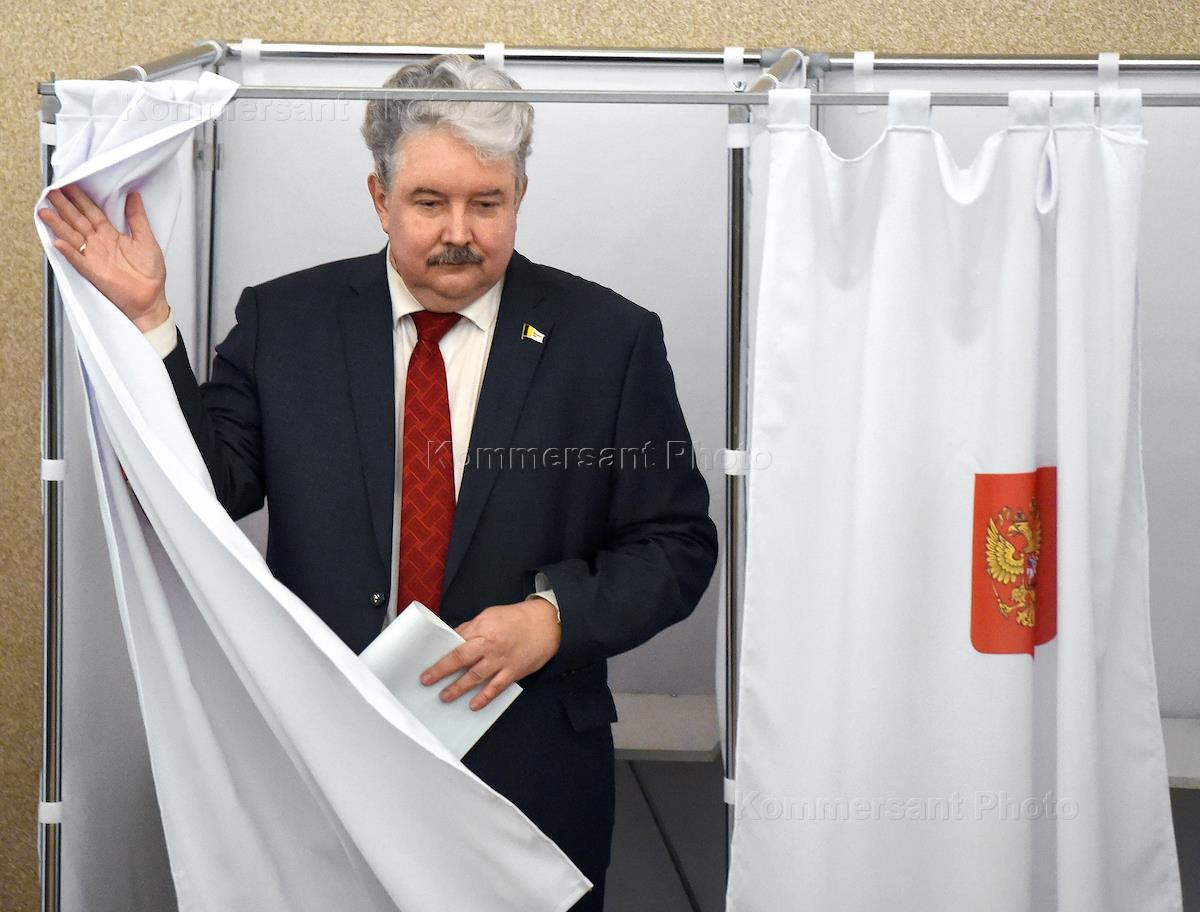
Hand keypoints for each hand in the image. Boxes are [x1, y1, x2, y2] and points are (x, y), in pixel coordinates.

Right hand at [37, 185, 169, 330]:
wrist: (150, 298)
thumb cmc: (150, 273)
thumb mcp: (146, 239)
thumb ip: (138, 217)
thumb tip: (134, 196)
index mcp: (111, 234)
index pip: (92, 212)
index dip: (81, 199)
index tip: (69, 185)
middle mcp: (99, 243)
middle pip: (78, 220)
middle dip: (64, 206)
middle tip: (51, 192)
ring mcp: (94, 256)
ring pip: (72, 237)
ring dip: (58, 225)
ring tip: (44, 212)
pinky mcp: (93, 271)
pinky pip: (78, 260)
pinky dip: (68, 252)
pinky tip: (57, 243)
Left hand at [421, 597, 561, 710]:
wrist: (547, 623)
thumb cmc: (517, 618)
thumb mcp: (490, 615)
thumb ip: (471, 628)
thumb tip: (453, 640)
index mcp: (483, 627)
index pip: (456, 642)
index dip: (440, 654)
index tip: (427, 665)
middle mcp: (490, 644)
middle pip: (461, 658)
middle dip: (442, 671)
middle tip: (427, 681)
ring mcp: (502, 659)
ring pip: (475, 676)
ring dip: (458, 688)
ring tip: (445, 696)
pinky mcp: (513, 672)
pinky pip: (496, 687)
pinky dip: (484, 698)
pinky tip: (473, 705)